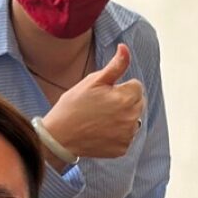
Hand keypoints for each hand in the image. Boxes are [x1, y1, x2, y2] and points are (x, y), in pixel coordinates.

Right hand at [43, 43, 145, 158]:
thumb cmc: (73, 106)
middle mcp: (131, 118)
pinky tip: (100, 131)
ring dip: (122, 117)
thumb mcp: (92, 81)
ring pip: (133, 119)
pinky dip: (117, 134)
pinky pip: (126, 136)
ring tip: (100, 119)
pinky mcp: (123, 148)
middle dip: (124, 101)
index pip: (136, 86)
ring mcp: (128, 135)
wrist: (59, 136)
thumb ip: (115, 65)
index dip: (119, 87)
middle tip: (101, 106)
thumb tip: (125, 48)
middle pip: (137, 102)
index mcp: (126, 98)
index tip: (103, 93)